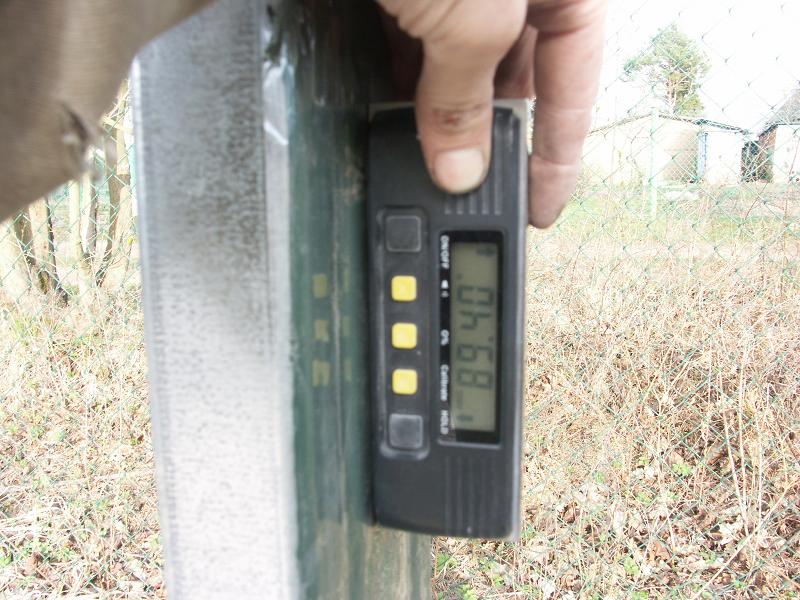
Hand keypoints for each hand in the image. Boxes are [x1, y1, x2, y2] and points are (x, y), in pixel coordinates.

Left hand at [378, 0, 607, 227]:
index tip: (540, 210)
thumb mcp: (470, 16)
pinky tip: (390, 109)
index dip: (557, 161)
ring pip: (458, 67)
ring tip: (420, 157)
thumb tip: (460, 169)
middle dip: (486, 138)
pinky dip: (402, 80)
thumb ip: (465, 93)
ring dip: (436, 113)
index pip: (574, 93)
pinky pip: (415, 44)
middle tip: (468, 192)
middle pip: (513, 84)